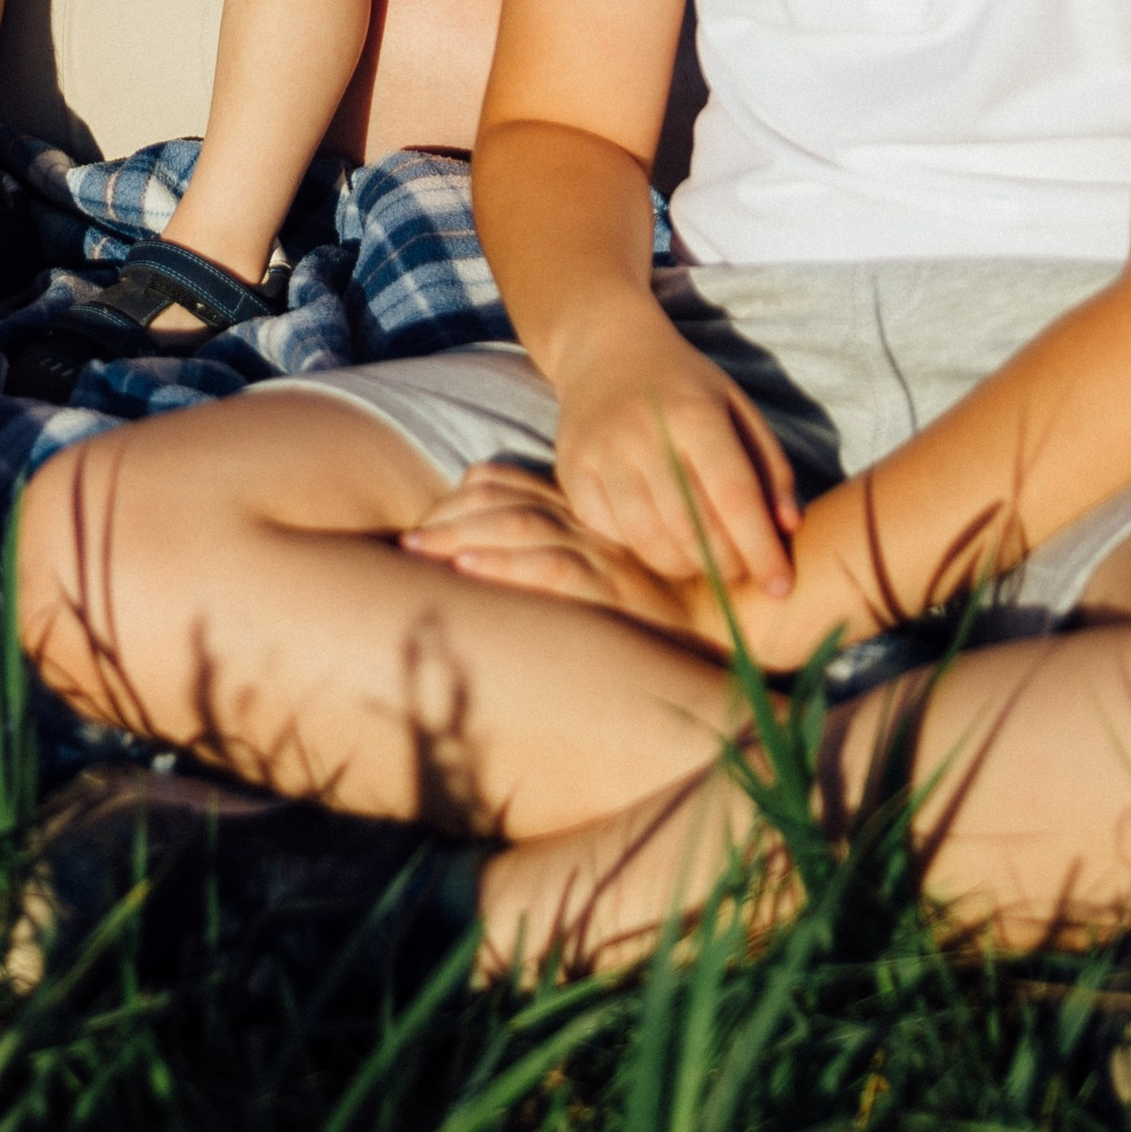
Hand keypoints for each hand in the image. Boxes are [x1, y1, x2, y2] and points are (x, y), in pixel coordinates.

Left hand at [400, 465, 697, 633]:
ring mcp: (605, 555)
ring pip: (524, 527)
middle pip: (505, 503)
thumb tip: (468, 569)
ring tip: (421, 553)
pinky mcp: (618, 590)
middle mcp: (589, 528)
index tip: (420, 527)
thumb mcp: (591, 586)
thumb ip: (543, 565)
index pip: (506, 486)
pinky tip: (470, 572)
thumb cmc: (650, 624)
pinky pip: (556, 567)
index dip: (457, 501)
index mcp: (578, 518)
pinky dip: (508, 566)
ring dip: (465, 537)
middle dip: (449, 519)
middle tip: (405, 543)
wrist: (725, 645)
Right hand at [551, 321, 802, 603]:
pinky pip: (608, 534)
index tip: (782, 586)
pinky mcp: (571, 471)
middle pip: (691, 527)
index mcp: (695, 414)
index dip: (760, 550)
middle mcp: (644, 433)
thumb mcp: (738, 409)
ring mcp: (601, 453)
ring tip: (701, 559)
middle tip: (739, 570)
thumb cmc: (685, 387)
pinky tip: (656, 536)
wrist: (606, 350)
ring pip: (647, 540)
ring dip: (684, 565)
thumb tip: (786, 529)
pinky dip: (638, 549)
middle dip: (725, 564)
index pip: (734, 497)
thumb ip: (769, 467)